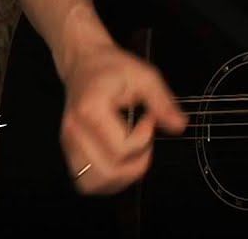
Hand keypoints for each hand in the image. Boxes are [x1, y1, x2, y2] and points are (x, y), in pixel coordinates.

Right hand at [59, 44, 187, 193]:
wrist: (84, 63)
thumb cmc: (113, 68)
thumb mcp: (144, 76)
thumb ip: (163, 102)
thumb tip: (180, 126)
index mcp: (91, 111)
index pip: (121, 149)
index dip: (144, 139)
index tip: (149, 119)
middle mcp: (74, 131)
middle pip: (108, 172)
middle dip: (136, 164)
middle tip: (145, 141)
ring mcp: (68, 144)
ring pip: (94, 183)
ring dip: (121, 178)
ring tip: (133, 155)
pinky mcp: (69, 151)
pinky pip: (86, 181)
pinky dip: (107, 180)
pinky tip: (121, 162)